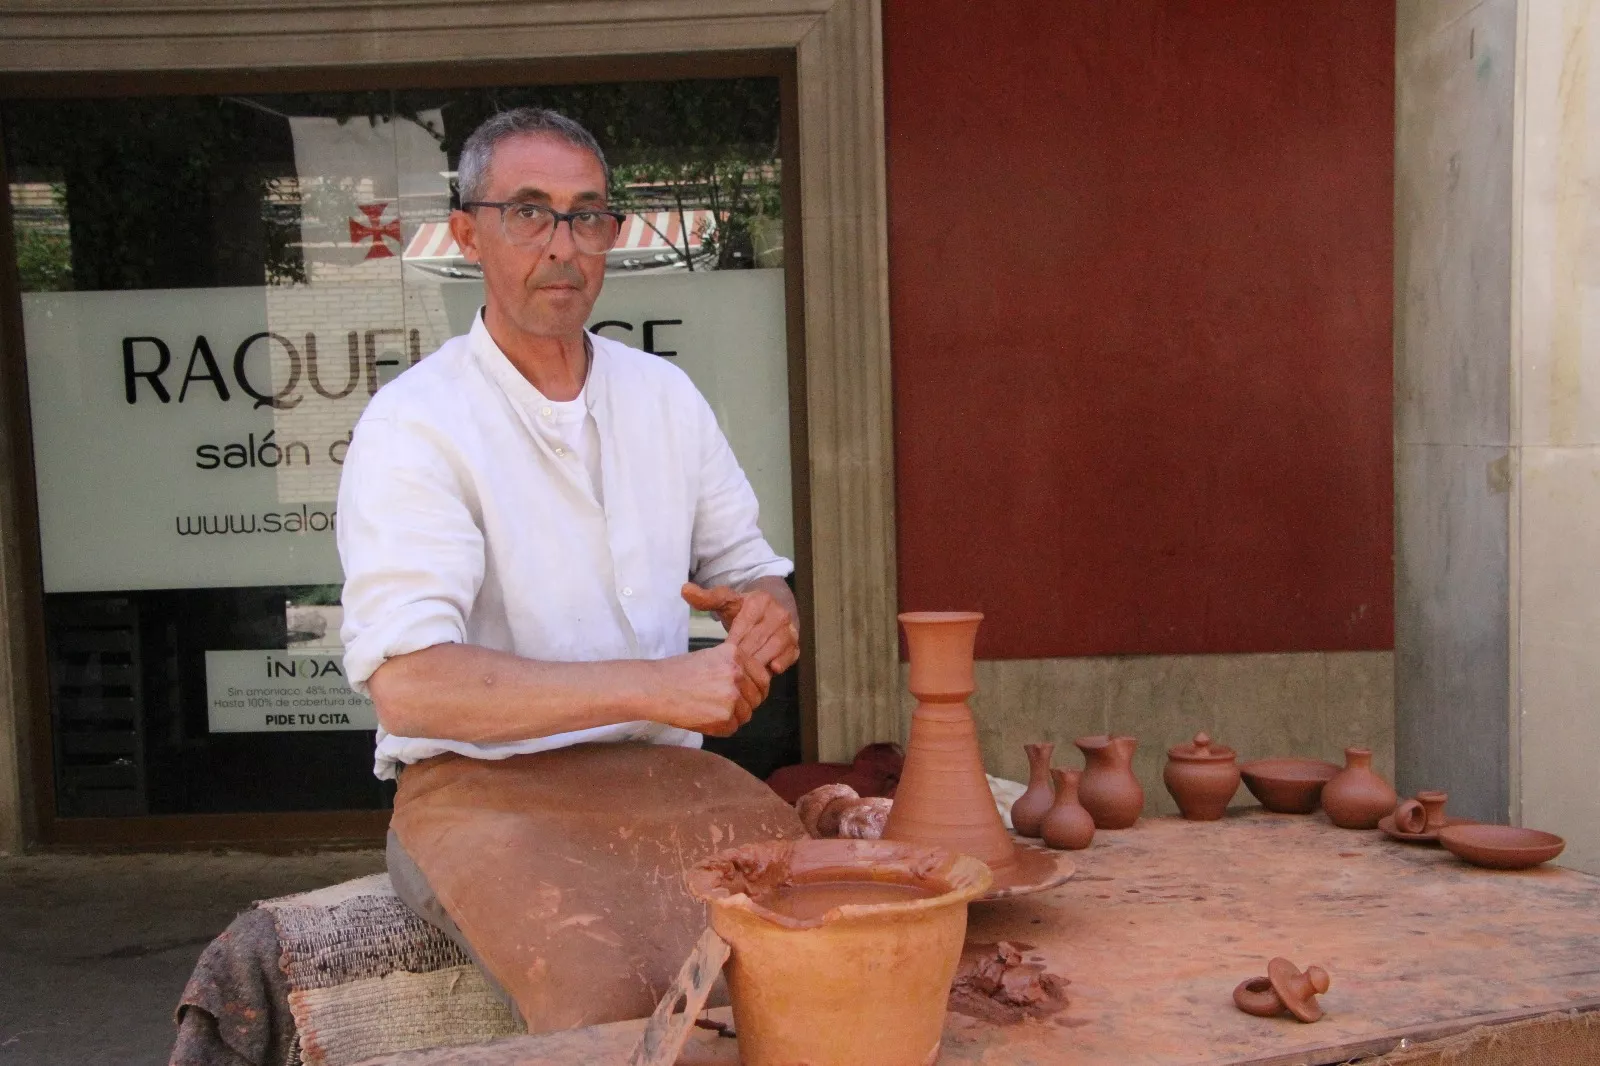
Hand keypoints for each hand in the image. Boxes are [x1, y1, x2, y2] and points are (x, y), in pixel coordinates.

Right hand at [650, 642, 761, 737]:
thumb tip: (754, 686)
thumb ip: (735, 668)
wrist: (655, 687)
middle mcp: (737, 673)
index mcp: (736, 655)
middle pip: (757, 698)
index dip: (757, 689)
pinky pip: (733, 727)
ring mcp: (732, 695)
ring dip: (732, 717)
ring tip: (710, 710)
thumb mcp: (711, 657)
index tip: (751, 695)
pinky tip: (705, 718)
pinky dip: (721, 727)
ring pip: (746, 715)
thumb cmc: (678, 673)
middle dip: (745, 704)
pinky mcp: (724, 715)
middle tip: (727, 706)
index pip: (763, 677)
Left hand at [682, 581, 800, 675]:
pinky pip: (788, 656)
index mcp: (760, 601)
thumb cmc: (746, 610)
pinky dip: (779, 665)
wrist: (774, 611)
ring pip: (773, 649)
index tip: (721, 654)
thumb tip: (684, 589)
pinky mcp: (795, 644)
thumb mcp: (727, 601)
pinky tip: (767, 672)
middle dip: (743, 656)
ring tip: (744, 674)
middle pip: (757, 639)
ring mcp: (790, 629)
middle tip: (729, 671)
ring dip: (758, 663)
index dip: (732, 641)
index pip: (743, 625)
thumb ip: (707, 598)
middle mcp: (778, 614)